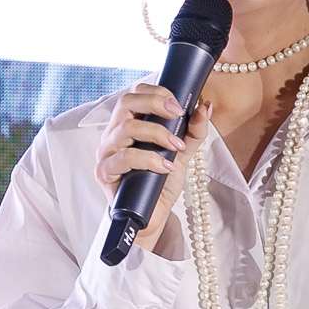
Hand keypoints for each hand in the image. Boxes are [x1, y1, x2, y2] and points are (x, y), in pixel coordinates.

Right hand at [95, 84, 214, 252]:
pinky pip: (124, 158)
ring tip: (176, 147)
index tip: (179, 106)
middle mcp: (114, 134)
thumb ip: (193, 131)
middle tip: (178, 115)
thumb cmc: (160, 182)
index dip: (157, 92)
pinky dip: (149, 159)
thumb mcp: (182, 153)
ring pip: (125, 128)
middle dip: (155, 103)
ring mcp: (106, 152)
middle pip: (125, 102)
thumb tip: (204, 107)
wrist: (152, 216)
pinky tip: (165, 167)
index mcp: (128, 124)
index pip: (135, 93)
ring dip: (157, 133)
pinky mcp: (104, 172)